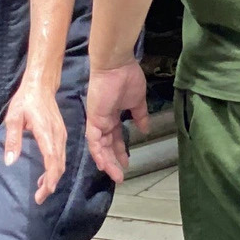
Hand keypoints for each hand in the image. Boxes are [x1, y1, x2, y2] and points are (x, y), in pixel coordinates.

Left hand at [2, 79, 68, 204]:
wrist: (41, 85)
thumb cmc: (26, 100)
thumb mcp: (14, 117)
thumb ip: (12, 140)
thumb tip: (10, 162)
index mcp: (46, 133)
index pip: (52, 161)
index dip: (50, 179)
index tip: (43, 193)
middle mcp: (57, 136)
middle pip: (59, 165)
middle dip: (51, 184)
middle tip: (39, 198)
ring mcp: (61, 135)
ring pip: (61, 161)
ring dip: (53, 177)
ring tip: (41, 190)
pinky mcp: (61, 134)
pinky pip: (61, 155)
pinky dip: (55, 168)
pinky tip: (46, 174)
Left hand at [84, 60, 148, 181]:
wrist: (116, 64)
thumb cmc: (127, 78)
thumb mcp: (137, 101)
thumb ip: (140, 116)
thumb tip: (146, 129)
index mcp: (112, 115)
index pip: (114, 137)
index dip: (120, 150)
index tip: (127, 161)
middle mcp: (103, 120)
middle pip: (106, 145)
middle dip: (113, 160)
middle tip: (120, 175)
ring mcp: (97, 120)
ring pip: (99, 146)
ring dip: (107, 161)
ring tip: (116, 175)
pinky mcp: (93, 119)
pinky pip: (93, 140)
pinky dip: (98, 153)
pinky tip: (104, 164)